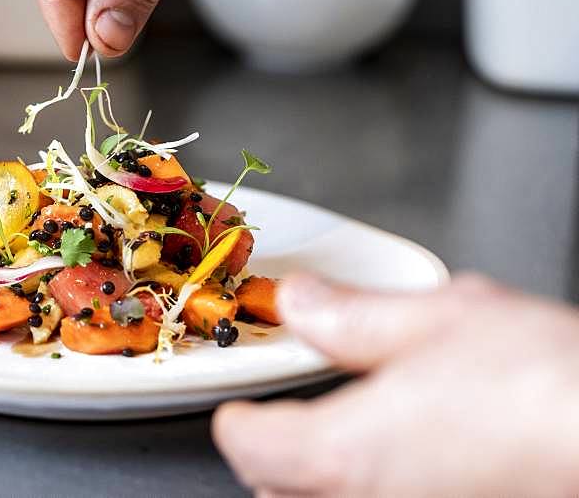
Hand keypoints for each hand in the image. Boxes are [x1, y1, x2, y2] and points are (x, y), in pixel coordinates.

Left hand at [213, 273, 578, 496]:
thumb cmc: (548, 384)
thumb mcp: (438, 318)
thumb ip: (352, 316)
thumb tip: (303, 305)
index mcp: (350, 451)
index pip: (251, 449)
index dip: (236, 423)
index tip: (240, 409)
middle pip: (278, 490)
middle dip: (271, 455)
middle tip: (282, 421)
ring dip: (314, 479)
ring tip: (338, 441)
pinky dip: (368, 489)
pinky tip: (404, 463)